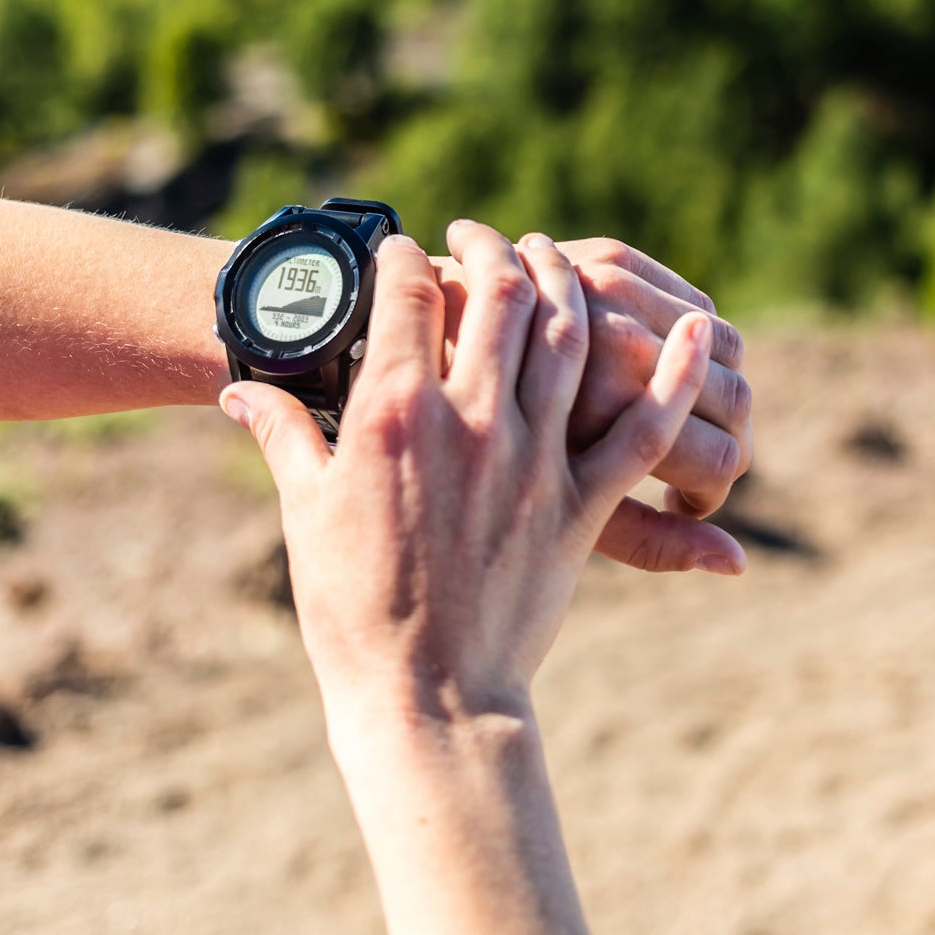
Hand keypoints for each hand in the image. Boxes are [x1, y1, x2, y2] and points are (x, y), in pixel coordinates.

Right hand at [222, 222, 714, 716]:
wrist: (425, 697)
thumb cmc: (349, 606)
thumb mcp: (304, 510)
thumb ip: (281, 434)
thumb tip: (238, 391)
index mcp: (396, 414)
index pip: (408, 295)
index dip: (404, 259)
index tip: (403, 253)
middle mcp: (472, 420)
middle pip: (500, 295)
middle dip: (490, 249)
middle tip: (479, 237)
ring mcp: (534, 460)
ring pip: (567, 339)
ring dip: (563, 281)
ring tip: (549, 252)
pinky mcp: (580, 507)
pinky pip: (641, 430)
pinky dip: (675, 376)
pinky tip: (696, 331)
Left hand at [433, 234, 749, 575]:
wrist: (402, 351)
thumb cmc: (456, 453)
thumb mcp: (542, 508)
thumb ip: (648, 538)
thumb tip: (737, 564)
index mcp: (594, 414)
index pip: (719, 461)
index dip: (712, 492)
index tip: (688, 501)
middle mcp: (615, 345)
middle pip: (733, 398)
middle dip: (728, 436)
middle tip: (702, 460)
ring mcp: (612, 296)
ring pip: (716, 342)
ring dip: (713, 379)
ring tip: (681, 413)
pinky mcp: (606, 258)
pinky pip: (688, 297)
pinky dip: (692, 328)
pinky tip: (669, 356)